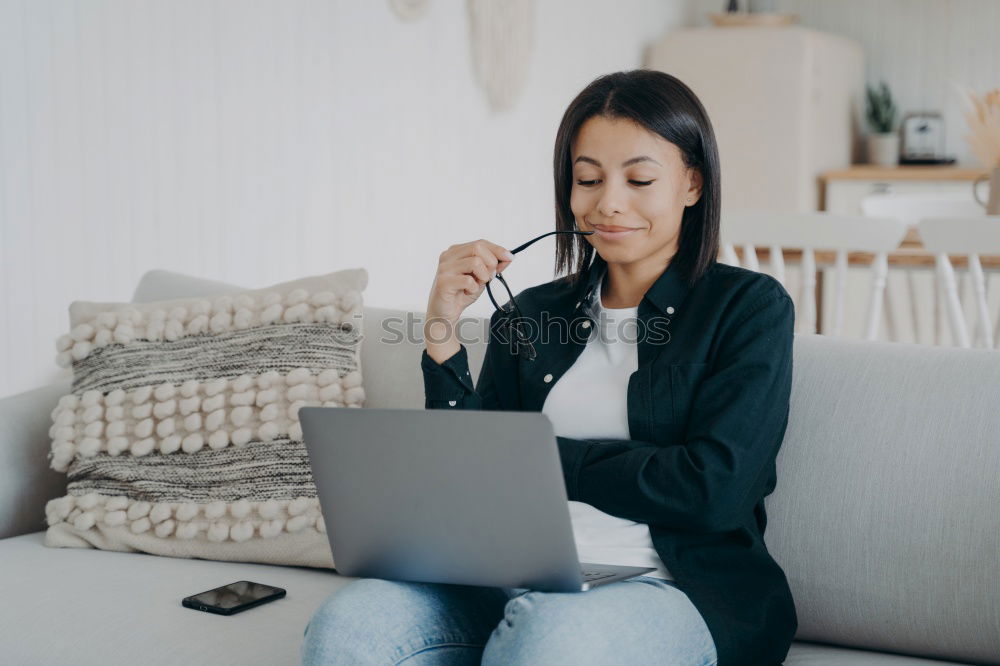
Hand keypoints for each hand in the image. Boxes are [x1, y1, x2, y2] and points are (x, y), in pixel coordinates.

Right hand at [424, 239, 514, 362]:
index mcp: (456, 252)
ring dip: (483, 276)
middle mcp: (448, 256)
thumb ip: (493, 267)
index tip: (510, 257)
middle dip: (490, 262)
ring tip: (476, 285)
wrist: (444, 314)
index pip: (480, 243)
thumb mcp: (481, 278)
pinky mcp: (443, 282)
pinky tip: (467, 292)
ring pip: (475, 262)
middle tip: (488, 277)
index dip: (497, 249)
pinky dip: (473, 288)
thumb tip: (509, 257)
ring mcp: (444, 268)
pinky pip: (468, 280)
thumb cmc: (461, 294)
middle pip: (477, 247)